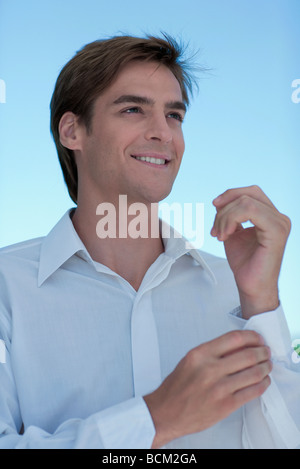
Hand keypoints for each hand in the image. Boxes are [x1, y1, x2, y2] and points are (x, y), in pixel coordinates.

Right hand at [144, 330, 271, 447]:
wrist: (166, 412)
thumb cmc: (177, 387)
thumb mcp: (190, 360)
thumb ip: (213, 352)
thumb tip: (239, 346)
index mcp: (200, 354)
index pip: (234, 338)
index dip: (252, 337)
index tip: (258, 338)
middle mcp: (210, 369)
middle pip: (248, 354)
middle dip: (262, 352)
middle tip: (266, 352)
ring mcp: (219, 388)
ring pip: (254, 373)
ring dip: (265, 367)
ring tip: (267, 365)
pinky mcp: (226, 405)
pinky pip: (252, 392)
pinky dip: (263, 385)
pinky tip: (263, 381)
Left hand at [210, 185, 290, 318]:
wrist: (251, 286)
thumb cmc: (245, 263)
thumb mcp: (234, 233)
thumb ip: (231, 216)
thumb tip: (221, 201)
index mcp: (271, 216)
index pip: (251, 193)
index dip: (230, 195)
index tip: (214, 207)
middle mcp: (279, 218)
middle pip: (249, 194)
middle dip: (226, 207)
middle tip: (216, 228)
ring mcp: (280, 223)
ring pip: (246, 202)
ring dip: (225, 217)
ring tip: (220, 235)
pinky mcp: (276, 231)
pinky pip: (250, 211)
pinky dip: (232, 220)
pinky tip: (226, 235)